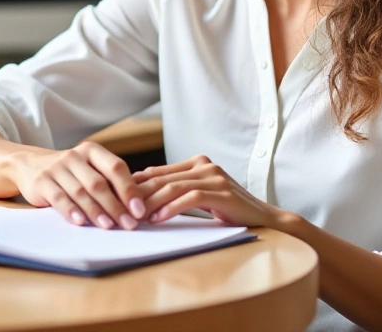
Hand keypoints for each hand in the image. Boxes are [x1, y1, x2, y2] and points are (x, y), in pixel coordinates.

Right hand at [8, 141, 146, 229]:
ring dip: (96, 211)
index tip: (139, 210)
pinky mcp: (42, 182)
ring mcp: (56, 168)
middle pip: (99, 183)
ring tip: (109, 226)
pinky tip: (80, 222)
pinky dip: (71, 210)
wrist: (29, 165)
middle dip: (116, 206)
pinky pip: (59, 197)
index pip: (116, 167)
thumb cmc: (70, 172)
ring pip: (80, 192)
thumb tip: (137, 207)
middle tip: (129, 224)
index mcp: (92, 151)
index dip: (129, 189)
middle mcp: (75, 156)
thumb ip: (109, 183)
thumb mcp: (89, 169)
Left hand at [133, 156, 277, 226]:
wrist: (263, 217)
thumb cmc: (228, 208)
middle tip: (121, 209)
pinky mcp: (221, 193)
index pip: (159, 171)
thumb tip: (142, 186)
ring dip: (151, 202)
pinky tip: (158, 218)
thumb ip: (177, 188)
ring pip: (173, 187)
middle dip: (139, 194)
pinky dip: (171, 208)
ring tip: (135, 216)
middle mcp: (205, 165)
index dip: (137, 185)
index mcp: (197, 162)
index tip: (118, 198)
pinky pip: (190, 198)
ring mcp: (214, 177)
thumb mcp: (200, 194)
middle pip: (162, 178)